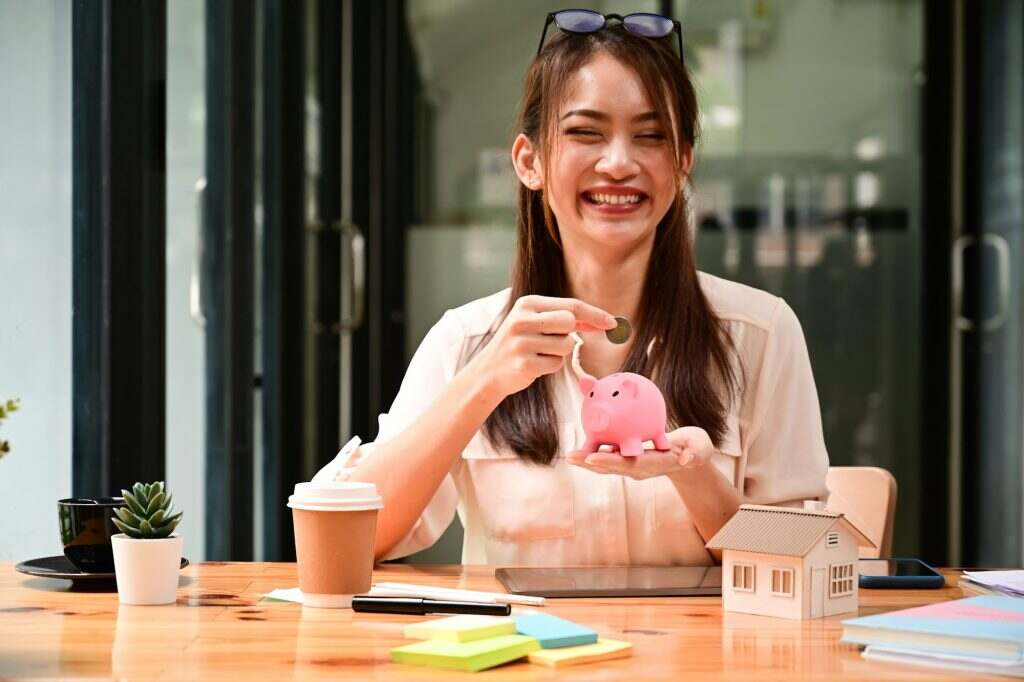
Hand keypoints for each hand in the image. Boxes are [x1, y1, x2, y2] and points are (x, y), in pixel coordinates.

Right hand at [469, 295, 615, 399]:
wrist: (488, 371)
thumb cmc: (520, 345)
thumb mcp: (535, 323)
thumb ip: (564, 318)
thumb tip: (602, 320)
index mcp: (527, 304)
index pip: (571, 305)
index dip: (595, 314)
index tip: (612, 322)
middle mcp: (522, 319)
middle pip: (570, 322)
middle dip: (570, 334)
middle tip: (552, 341)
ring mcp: (522, 341)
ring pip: (566, 345)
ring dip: (559, 353)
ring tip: (539, 353)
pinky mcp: (524, 363)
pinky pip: (556, 364)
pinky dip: (551, 366)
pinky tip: (534, 364)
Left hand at [566, 426, 713, 479]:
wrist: (690, 456)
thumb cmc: (696, 449)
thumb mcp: (701, 449)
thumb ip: (696, 453)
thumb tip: (687, 459)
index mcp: (654, 464)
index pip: (629, 464)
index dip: (610, 461)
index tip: (592, 457)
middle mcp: (639, 468)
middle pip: (612, 466)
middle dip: (589, 463)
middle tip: (570, 456)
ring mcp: (633, 465)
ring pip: (607, 462)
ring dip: (586, 460)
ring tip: (568, 454)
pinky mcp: (629, 458)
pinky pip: (610, 453)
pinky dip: (595, 449)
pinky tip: (580, 442)